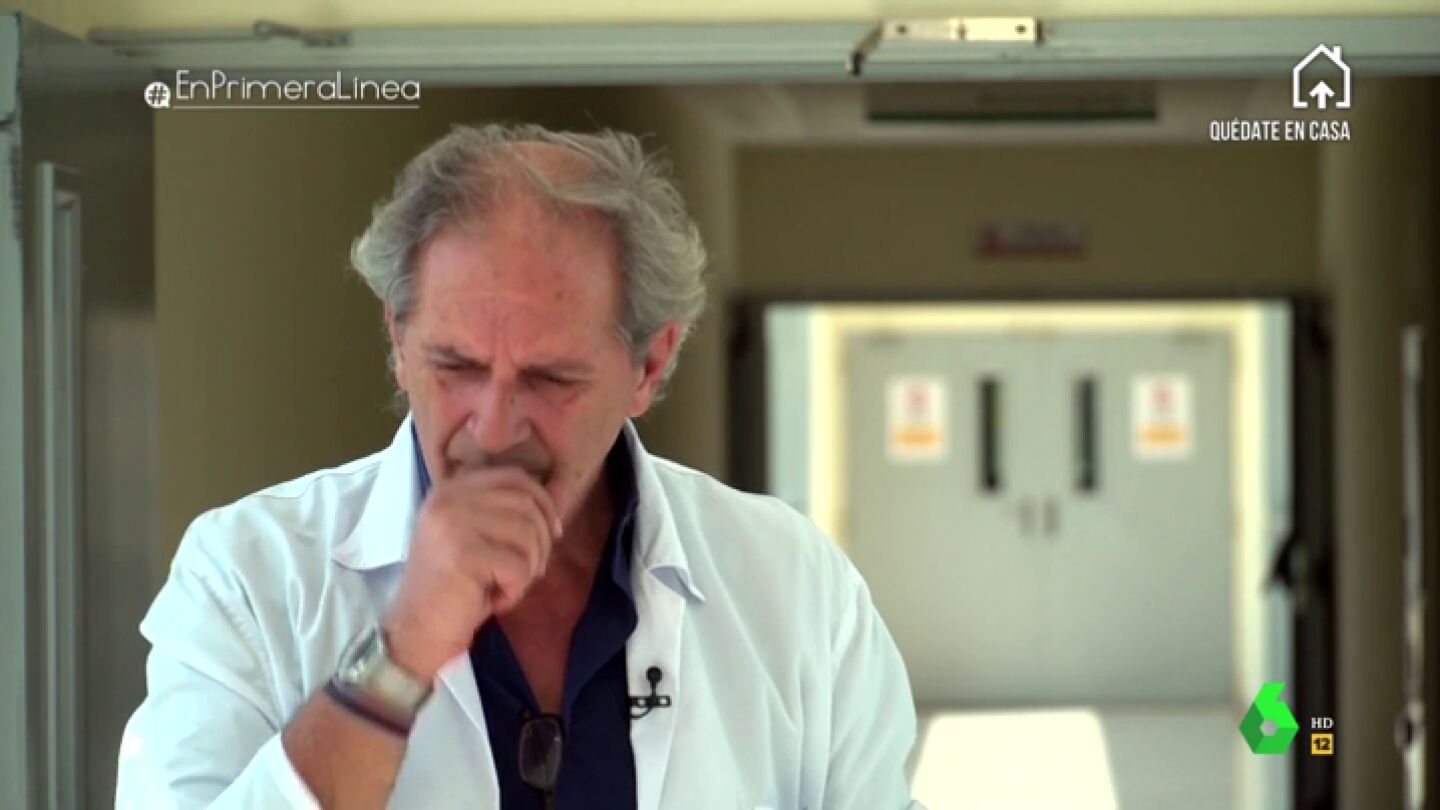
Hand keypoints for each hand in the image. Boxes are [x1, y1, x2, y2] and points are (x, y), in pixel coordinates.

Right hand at [380, 467, 563, 680]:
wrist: (416, 632)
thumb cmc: (454, 589)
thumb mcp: (475, 538)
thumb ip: (501, 512)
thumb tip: (552, 505)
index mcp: (451, 489)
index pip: (515, 476)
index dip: (543, 502)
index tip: (552, 532)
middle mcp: (447, 499)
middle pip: (526, 504)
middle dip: (541, 541)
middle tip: (531, 572)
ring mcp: (452, 523)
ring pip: (527, 534)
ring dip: (529, 568)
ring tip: (507, 587)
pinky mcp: (462, 554)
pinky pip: (517, 566)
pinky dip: (516, 590)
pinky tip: (494, 603)